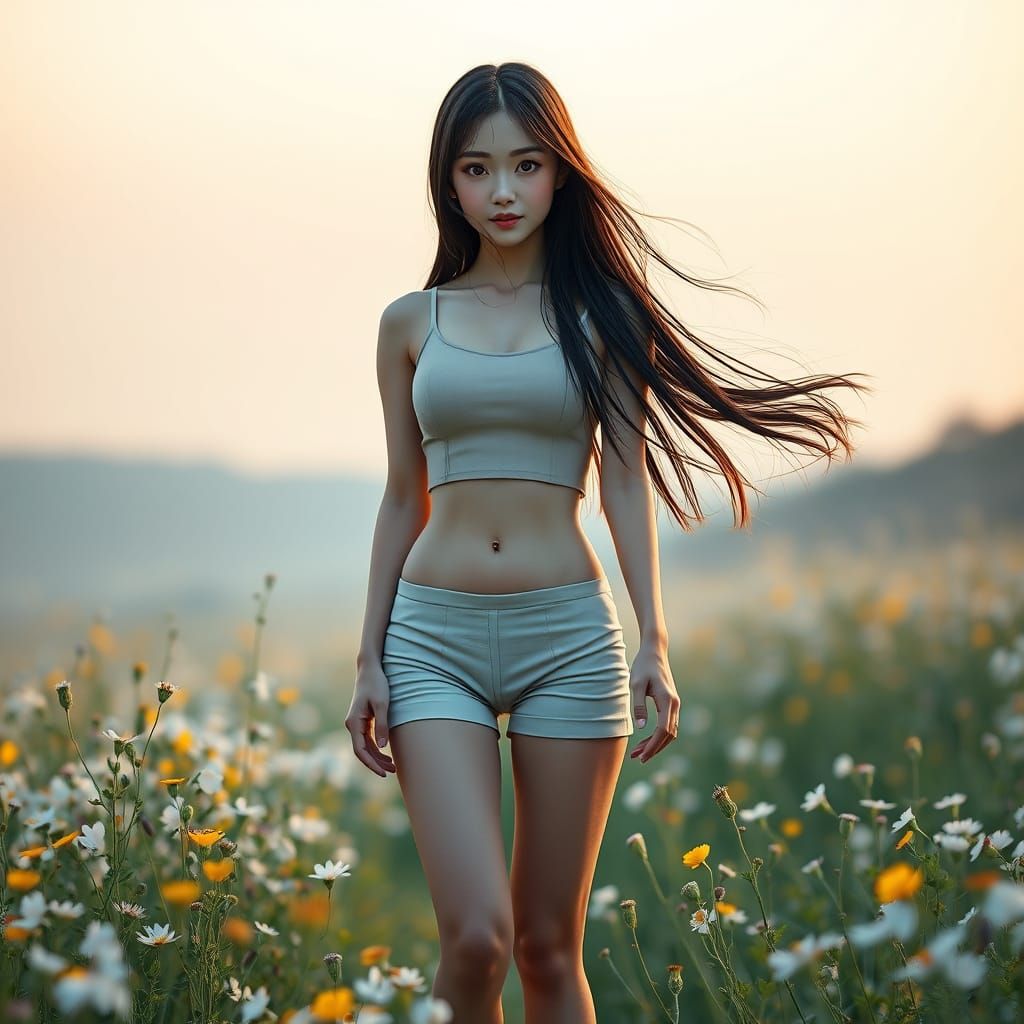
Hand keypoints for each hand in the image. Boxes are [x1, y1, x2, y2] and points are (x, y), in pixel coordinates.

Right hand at [344, 664, 395, 777]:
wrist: (370, 669)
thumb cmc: (376, 684)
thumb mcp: (381, 704)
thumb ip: (382, 725)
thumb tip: (382, 746)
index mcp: (354, 723)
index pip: (360, 750)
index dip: (371, 764)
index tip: (383, 773)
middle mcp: (352, 725)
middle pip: (362, 751)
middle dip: (376, 763)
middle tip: (393, 772)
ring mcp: (356, 723)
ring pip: (365, 747)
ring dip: (377, 757)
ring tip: (392, 767)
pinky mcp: (362, 721)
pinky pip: (367, 740)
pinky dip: (376, 748)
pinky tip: (386, 754)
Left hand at [628, 642, 678, 763]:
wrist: (654, 651)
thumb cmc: (643, 666)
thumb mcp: (636, 684)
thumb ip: (639, 706)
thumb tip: (641, 728)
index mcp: (667, 700)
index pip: (663, 730)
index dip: (652, 746)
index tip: (641, 756)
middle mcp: (674, 704)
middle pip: (668, 735)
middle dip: (653, 748)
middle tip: (636, 758)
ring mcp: (674, 704)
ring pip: (669, 732)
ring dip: (656, 744)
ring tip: (638, 752)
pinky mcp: (671, 703)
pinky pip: (668, 725)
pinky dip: (658, 736)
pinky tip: (645, 740)